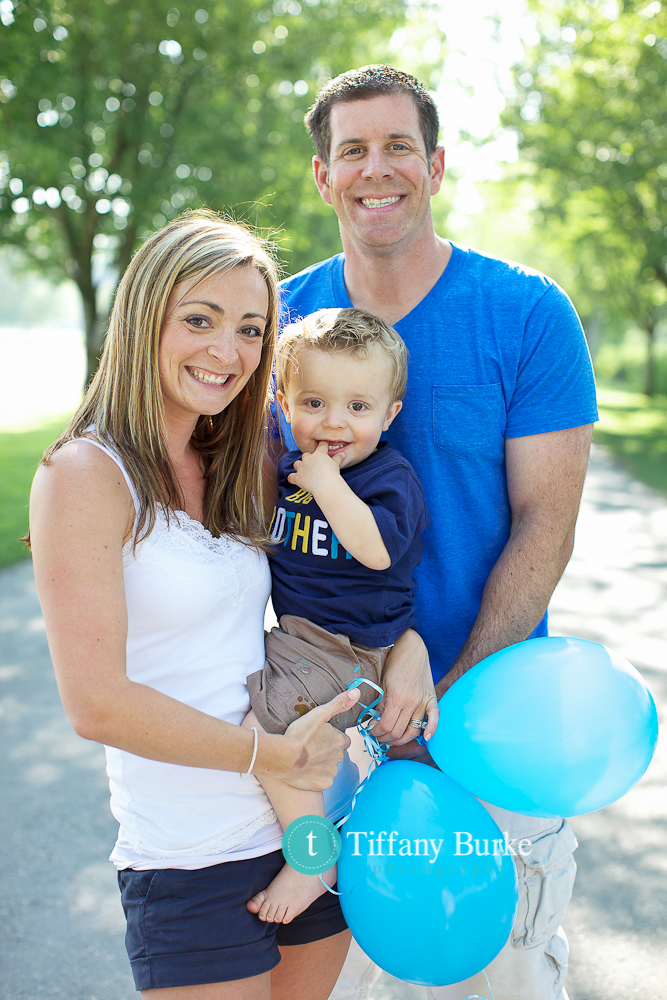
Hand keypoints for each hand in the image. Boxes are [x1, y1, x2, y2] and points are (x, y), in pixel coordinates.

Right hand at [281, 687, 359, 790]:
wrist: (284, 757)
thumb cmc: (300, 734)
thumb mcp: (319, 713)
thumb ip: (339, 703)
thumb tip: (356, 692)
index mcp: (340, 741)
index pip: (343, 740)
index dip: (332, 738)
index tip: (319, 737)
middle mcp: (339, 757)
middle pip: (337, 754)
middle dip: (328, 751)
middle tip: (312, 747)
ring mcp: (331, 772)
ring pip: (330, 767)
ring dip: (322, 764)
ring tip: (306, 758)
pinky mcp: (322, 784)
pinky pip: (323, 780)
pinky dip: (316, 777)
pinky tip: (305, 770)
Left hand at [287, 440, 344, 495]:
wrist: (326, 485)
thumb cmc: (333, 474)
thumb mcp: (336, 464)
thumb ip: (338, 458)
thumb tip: (342, 454)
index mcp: (319, 454)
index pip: (321, 446)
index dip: (323, 445)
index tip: (324, 445)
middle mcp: (308, 459)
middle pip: (306, 455)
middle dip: (308, 458)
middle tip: (313, 463)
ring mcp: (302, 468)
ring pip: (296, 463)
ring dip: (299, 466)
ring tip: (303, 470)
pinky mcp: (298, 478)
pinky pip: (291, 477)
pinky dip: (292, 478)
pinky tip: (294, 479)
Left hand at [371, 630, 438, 745]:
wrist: (411, 647)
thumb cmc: (394, 663)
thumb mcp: (382, 682)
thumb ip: (381, 703)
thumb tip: (376, 721)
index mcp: (396, 697)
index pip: (386, 725)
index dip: (376, 732)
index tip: (370, 730)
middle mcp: (412, 702)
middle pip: (398, 731)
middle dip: (385, 738)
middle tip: (378, 736)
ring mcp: (423, 701)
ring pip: (414, 730)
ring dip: (401, 739)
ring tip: (391, 738)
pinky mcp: (431, 698)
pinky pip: (434, 717)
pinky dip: (432, 729)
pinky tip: (427, 737)